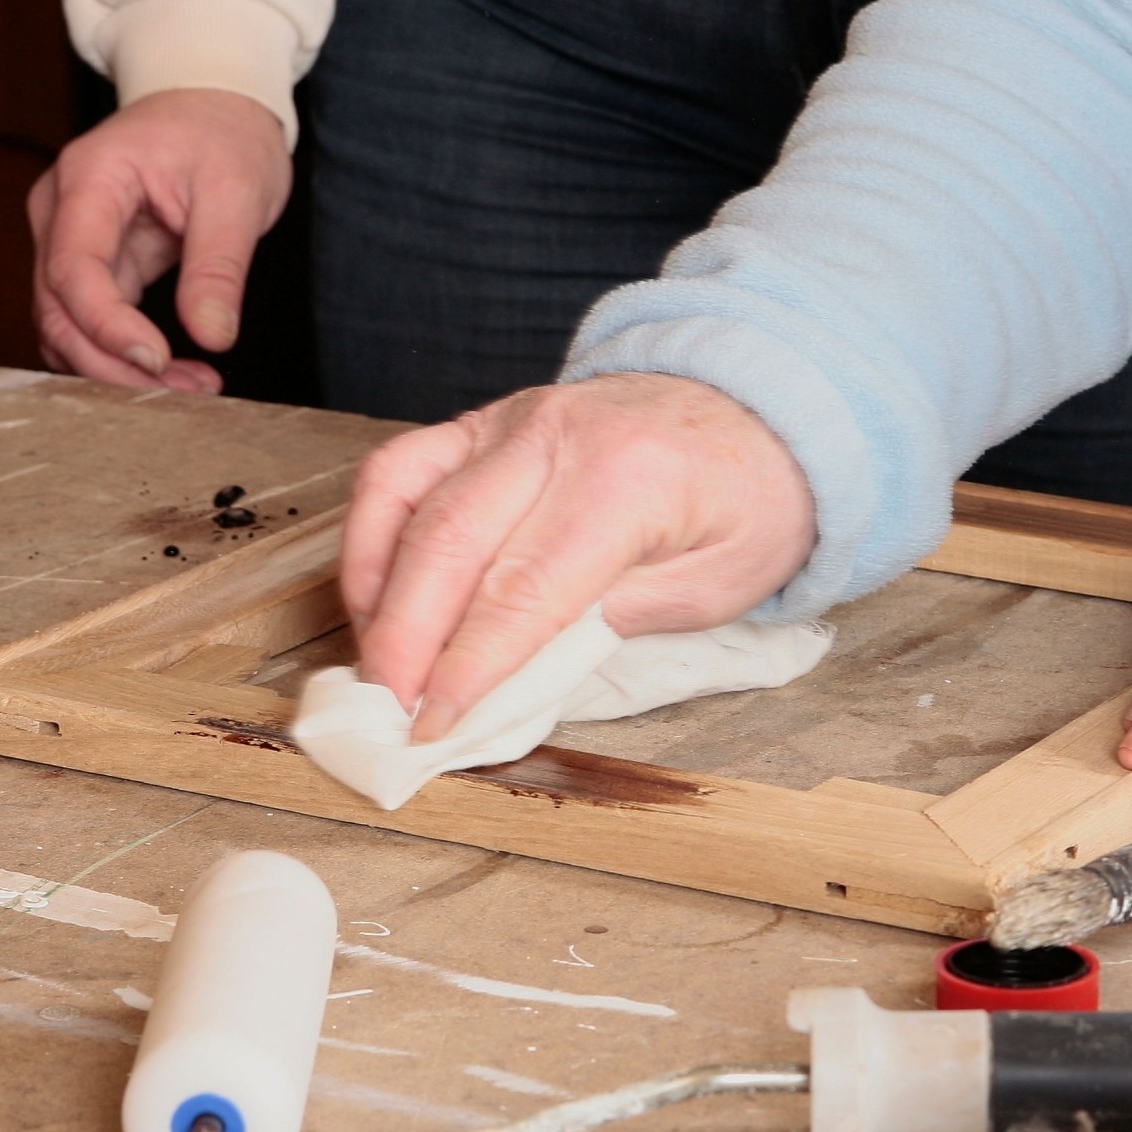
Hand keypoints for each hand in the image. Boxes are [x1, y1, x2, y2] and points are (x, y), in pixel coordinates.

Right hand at [27, 88, 289, 390]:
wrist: (211, 101)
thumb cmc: (221, 132)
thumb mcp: (237, 191)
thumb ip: (219, 265)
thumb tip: (211, 335)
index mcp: (90, 178)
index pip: (74, 268)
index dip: (106, 325)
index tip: (157, 359)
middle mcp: (62, 210)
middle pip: (57, 308)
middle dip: (113, 362)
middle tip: (184, 393)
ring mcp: (68, 237)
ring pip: (65, 324)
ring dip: (117, 367)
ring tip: (192, 387)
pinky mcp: (90, 261)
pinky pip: (89, 320)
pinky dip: (122, 354)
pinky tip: (174, 372)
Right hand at [341, 374, 815, 740]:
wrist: (758, 406)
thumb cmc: (749, 500)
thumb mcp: (724, 580)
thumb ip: (628, 619)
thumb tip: (529, 670)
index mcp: (626, 481)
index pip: (523, 590)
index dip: (469, 667)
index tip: (433, 725)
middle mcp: (556, 438)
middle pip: (449, 545)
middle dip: (405, 640)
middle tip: (384, 712)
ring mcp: (511, 420)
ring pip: (409, 501)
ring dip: (377, 590)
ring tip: (374, 664)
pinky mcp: (484, 420)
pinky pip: (401, 468)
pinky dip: (373, 534)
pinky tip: (374, 595)